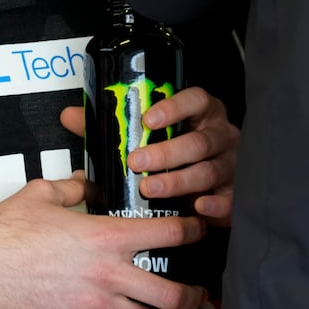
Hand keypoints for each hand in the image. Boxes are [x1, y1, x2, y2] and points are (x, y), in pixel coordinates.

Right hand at [0, 175, 208, 308]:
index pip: (168, 235)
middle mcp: (107, 274)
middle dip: (190, 292)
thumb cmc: (7, 230)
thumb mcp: (43, 193)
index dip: (191, 231)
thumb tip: (85, 183)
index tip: (197, 230)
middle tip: (196, 289)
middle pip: (170, 292)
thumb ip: (73, 186)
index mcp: (106, 237)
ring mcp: (93, 304)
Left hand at [61, 86, 238, 225]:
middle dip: (167, 152)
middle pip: (198, 140)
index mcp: (201, 114)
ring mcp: (231, 164)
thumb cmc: (176, 151)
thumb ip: (113, 125)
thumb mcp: (148, 134)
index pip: (194, 100)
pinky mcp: (236, 193)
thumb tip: (71, 117)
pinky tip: (197, 208)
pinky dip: (215, 205)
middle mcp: (220, 135)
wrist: (214, 180)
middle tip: (137, 162)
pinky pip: (231, 199)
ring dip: (180, 180)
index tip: (147, 119)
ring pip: (209, 170)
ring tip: (152, 188)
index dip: (173, 107)